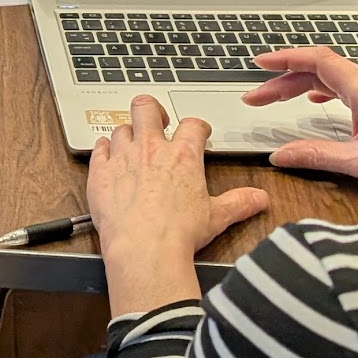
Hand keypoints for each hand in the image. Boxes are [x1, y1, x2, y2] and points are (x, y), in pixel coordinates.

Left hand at [89, 96, 269, 314]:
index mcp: (183, 155)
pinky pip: (98, 149)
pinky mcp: (101, 173)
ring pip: (120, 128)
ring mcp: (123, 158)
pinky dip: (103, 149)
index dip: (197, 126)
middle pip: (147, 108)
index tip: (198, 133)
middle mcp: (151, 149)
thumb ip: (239, 203)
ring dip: (127, 133)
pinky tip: (106, 155)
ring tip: (132, 144)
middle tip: (157, 120)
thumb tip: (260, 199)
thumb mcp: (217, 217)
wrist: (144, 248)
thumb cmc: (178, 233)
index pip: (192, 125)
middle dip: (153, 110)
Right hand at [244, 48, 357, 196]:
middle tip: (257, 96)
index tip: (260, 64)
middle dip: (284, 80)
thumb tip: (282, 154)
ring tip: (278, 98)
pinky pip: (350, 88)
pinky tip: (318, 102)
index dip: (286, 58)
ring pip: (335, 79)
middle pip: (322, 70)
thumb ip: (317, 155)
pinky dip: (325, 91)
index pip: (319, 61)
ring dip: (303, 86)